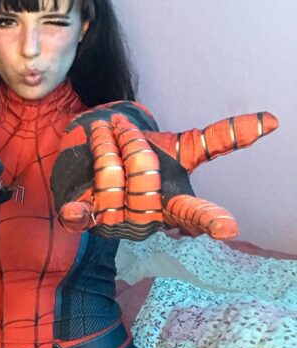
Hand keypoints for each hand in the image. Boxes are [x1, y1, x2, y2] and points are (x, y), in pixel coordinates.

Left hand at [50, 105, 277, 239]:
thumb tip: (273, 120)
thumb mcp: (180, 149)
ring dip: (106, 147)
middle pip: (145, 179)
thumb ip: (219, 140)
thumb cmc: (140, 158)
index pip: (195, 215)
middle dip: (133, 144)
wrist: (94, 160)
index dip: (210, 219)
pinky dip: (77, 213)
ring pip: (112, 182)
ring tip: (102, 130)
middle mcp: (147, 221)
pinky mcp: (83, 220)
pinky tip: (74, 211)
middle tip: (122, 126)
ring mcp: (114, 224)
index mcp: (173, 205)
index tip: (227, 228)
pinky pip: (80, 217)